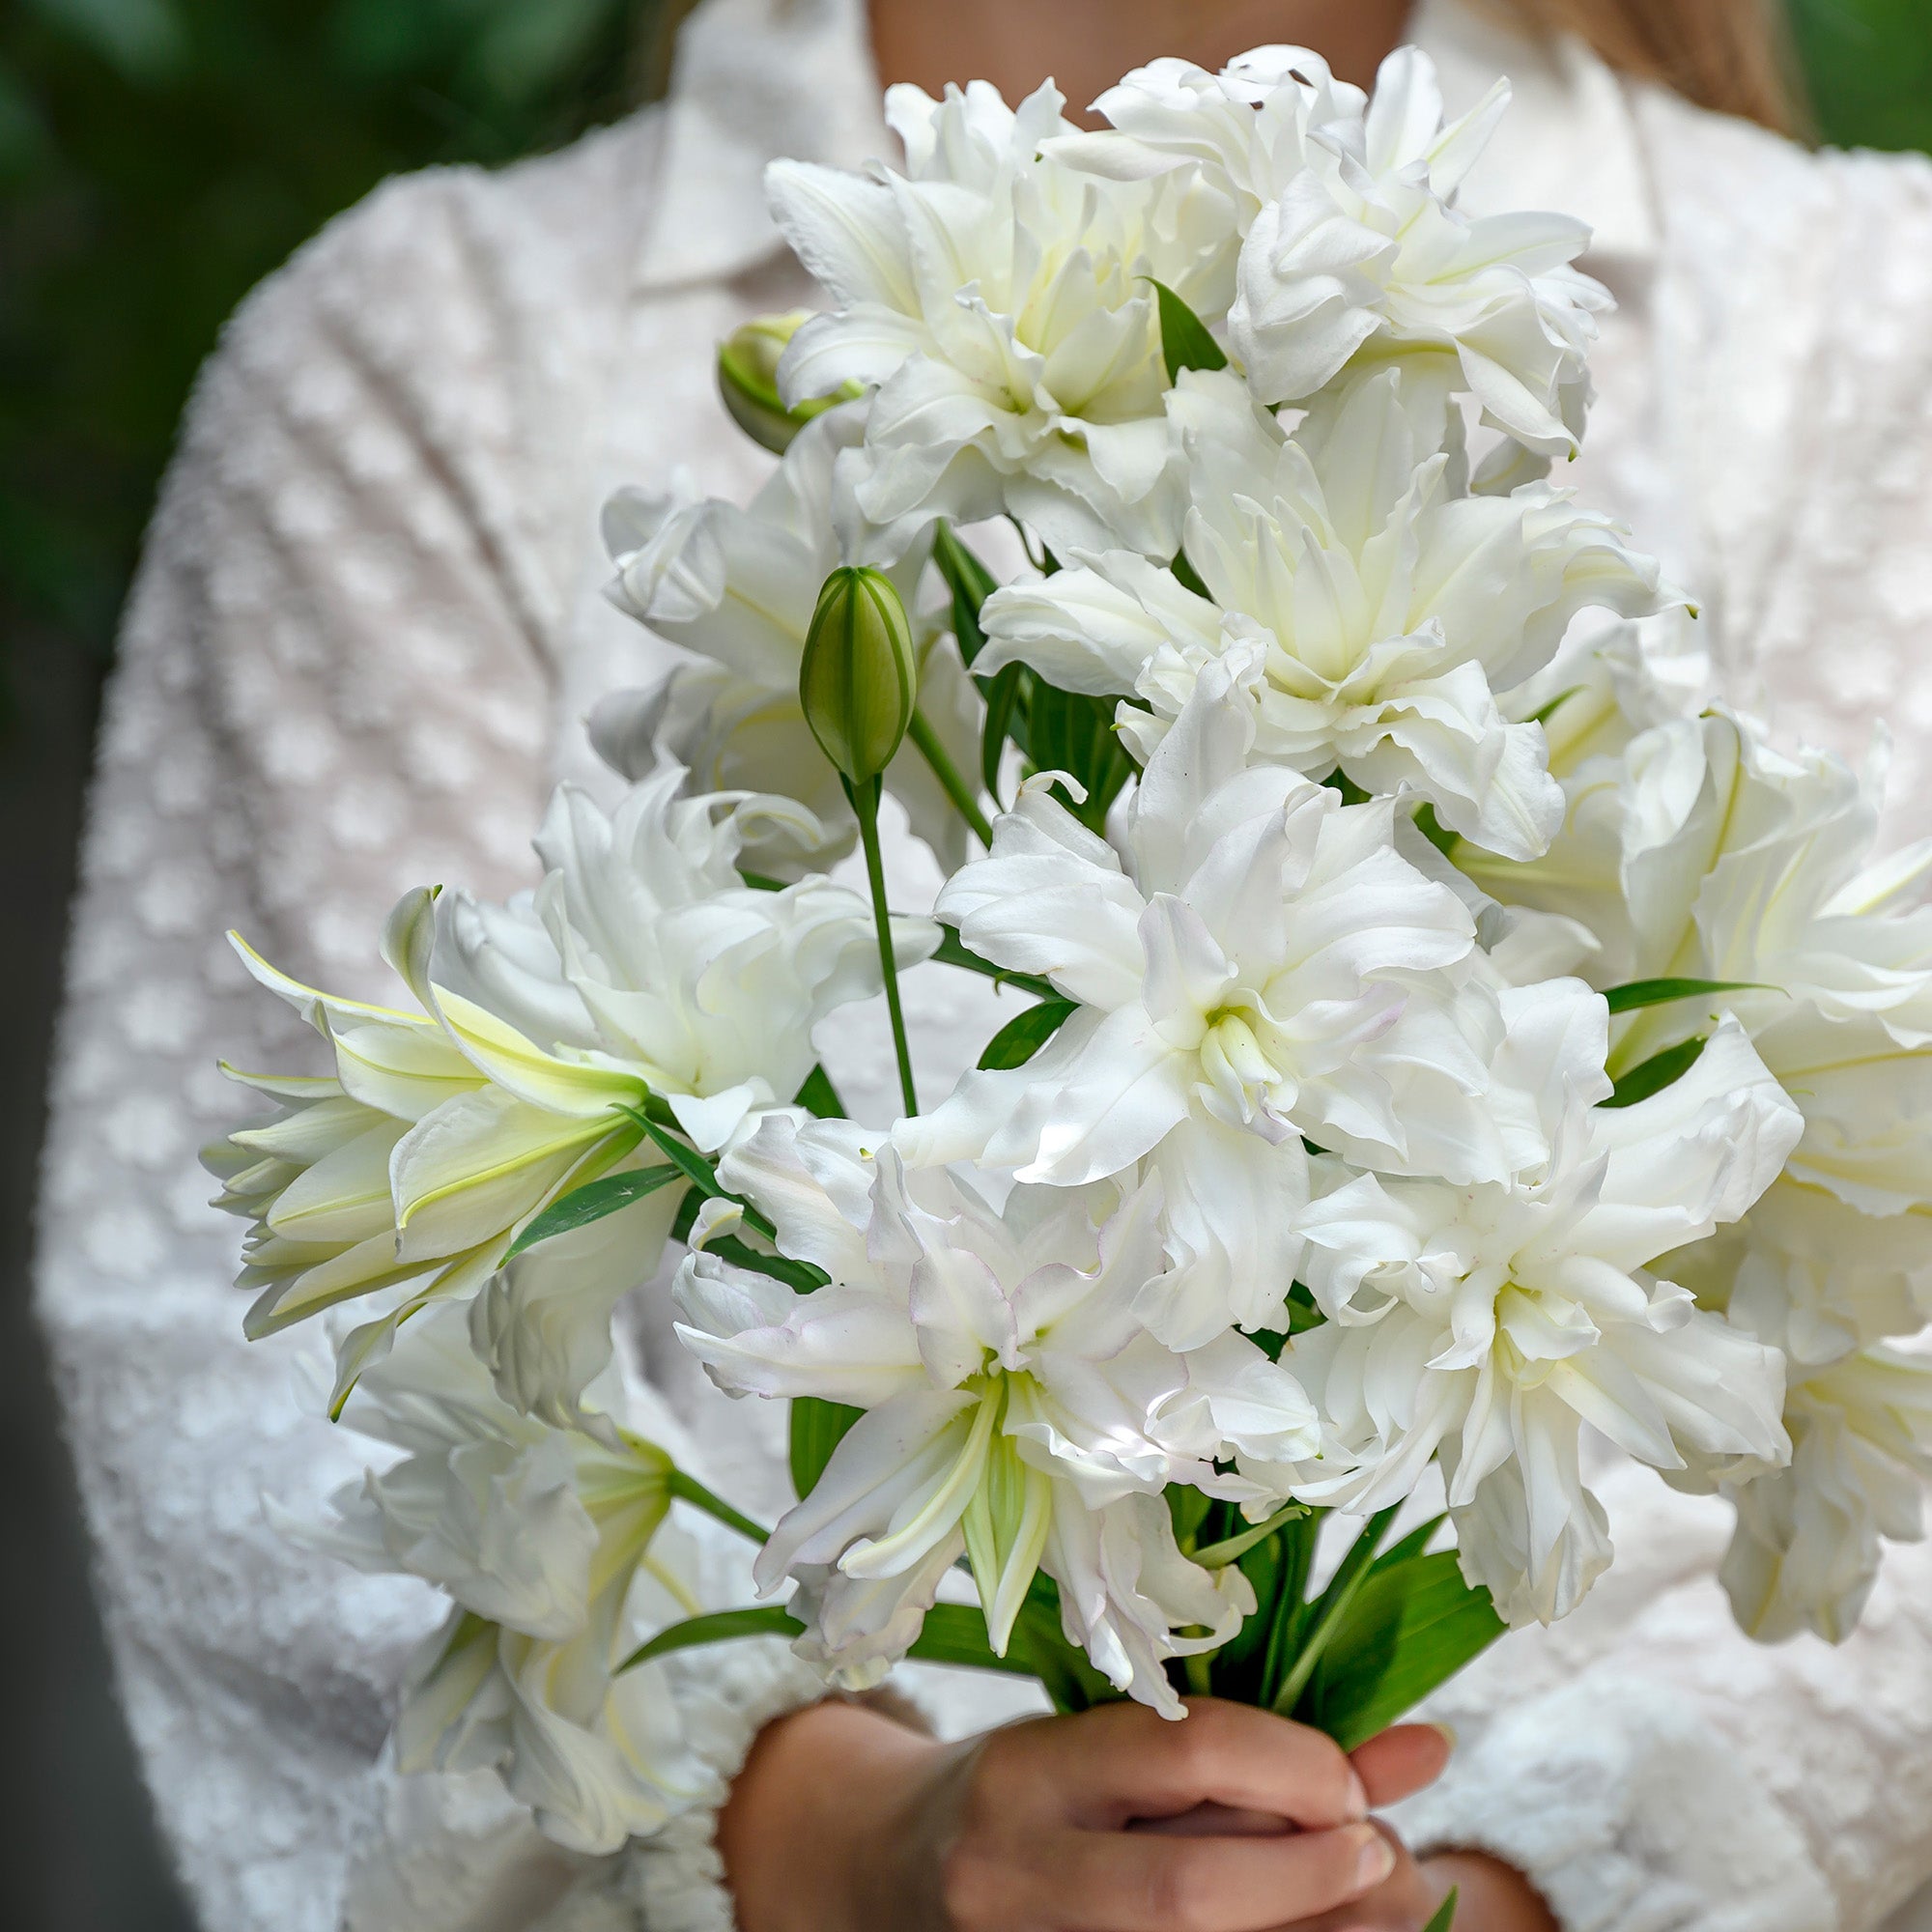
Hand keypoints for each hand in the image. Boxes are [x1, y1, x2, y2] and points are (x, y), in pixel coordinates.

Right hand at [716, 1695, 1451, 1931]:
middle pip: (1188, 1891)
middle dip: (1311, 1876)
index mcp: (1026, 1769)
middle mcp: (1013, 1869)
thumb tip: (1428, 1750)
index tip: (1349, 1780)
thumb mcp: (1119, 1744)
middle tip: (1379, 1852)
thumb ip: (1263, 1749)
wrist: (888, 1873)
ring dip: (1309, 1930)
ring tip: (1364, 1901)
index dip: (1292, 1764)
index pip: (1181, 1751)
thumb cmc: (1028, 1791)